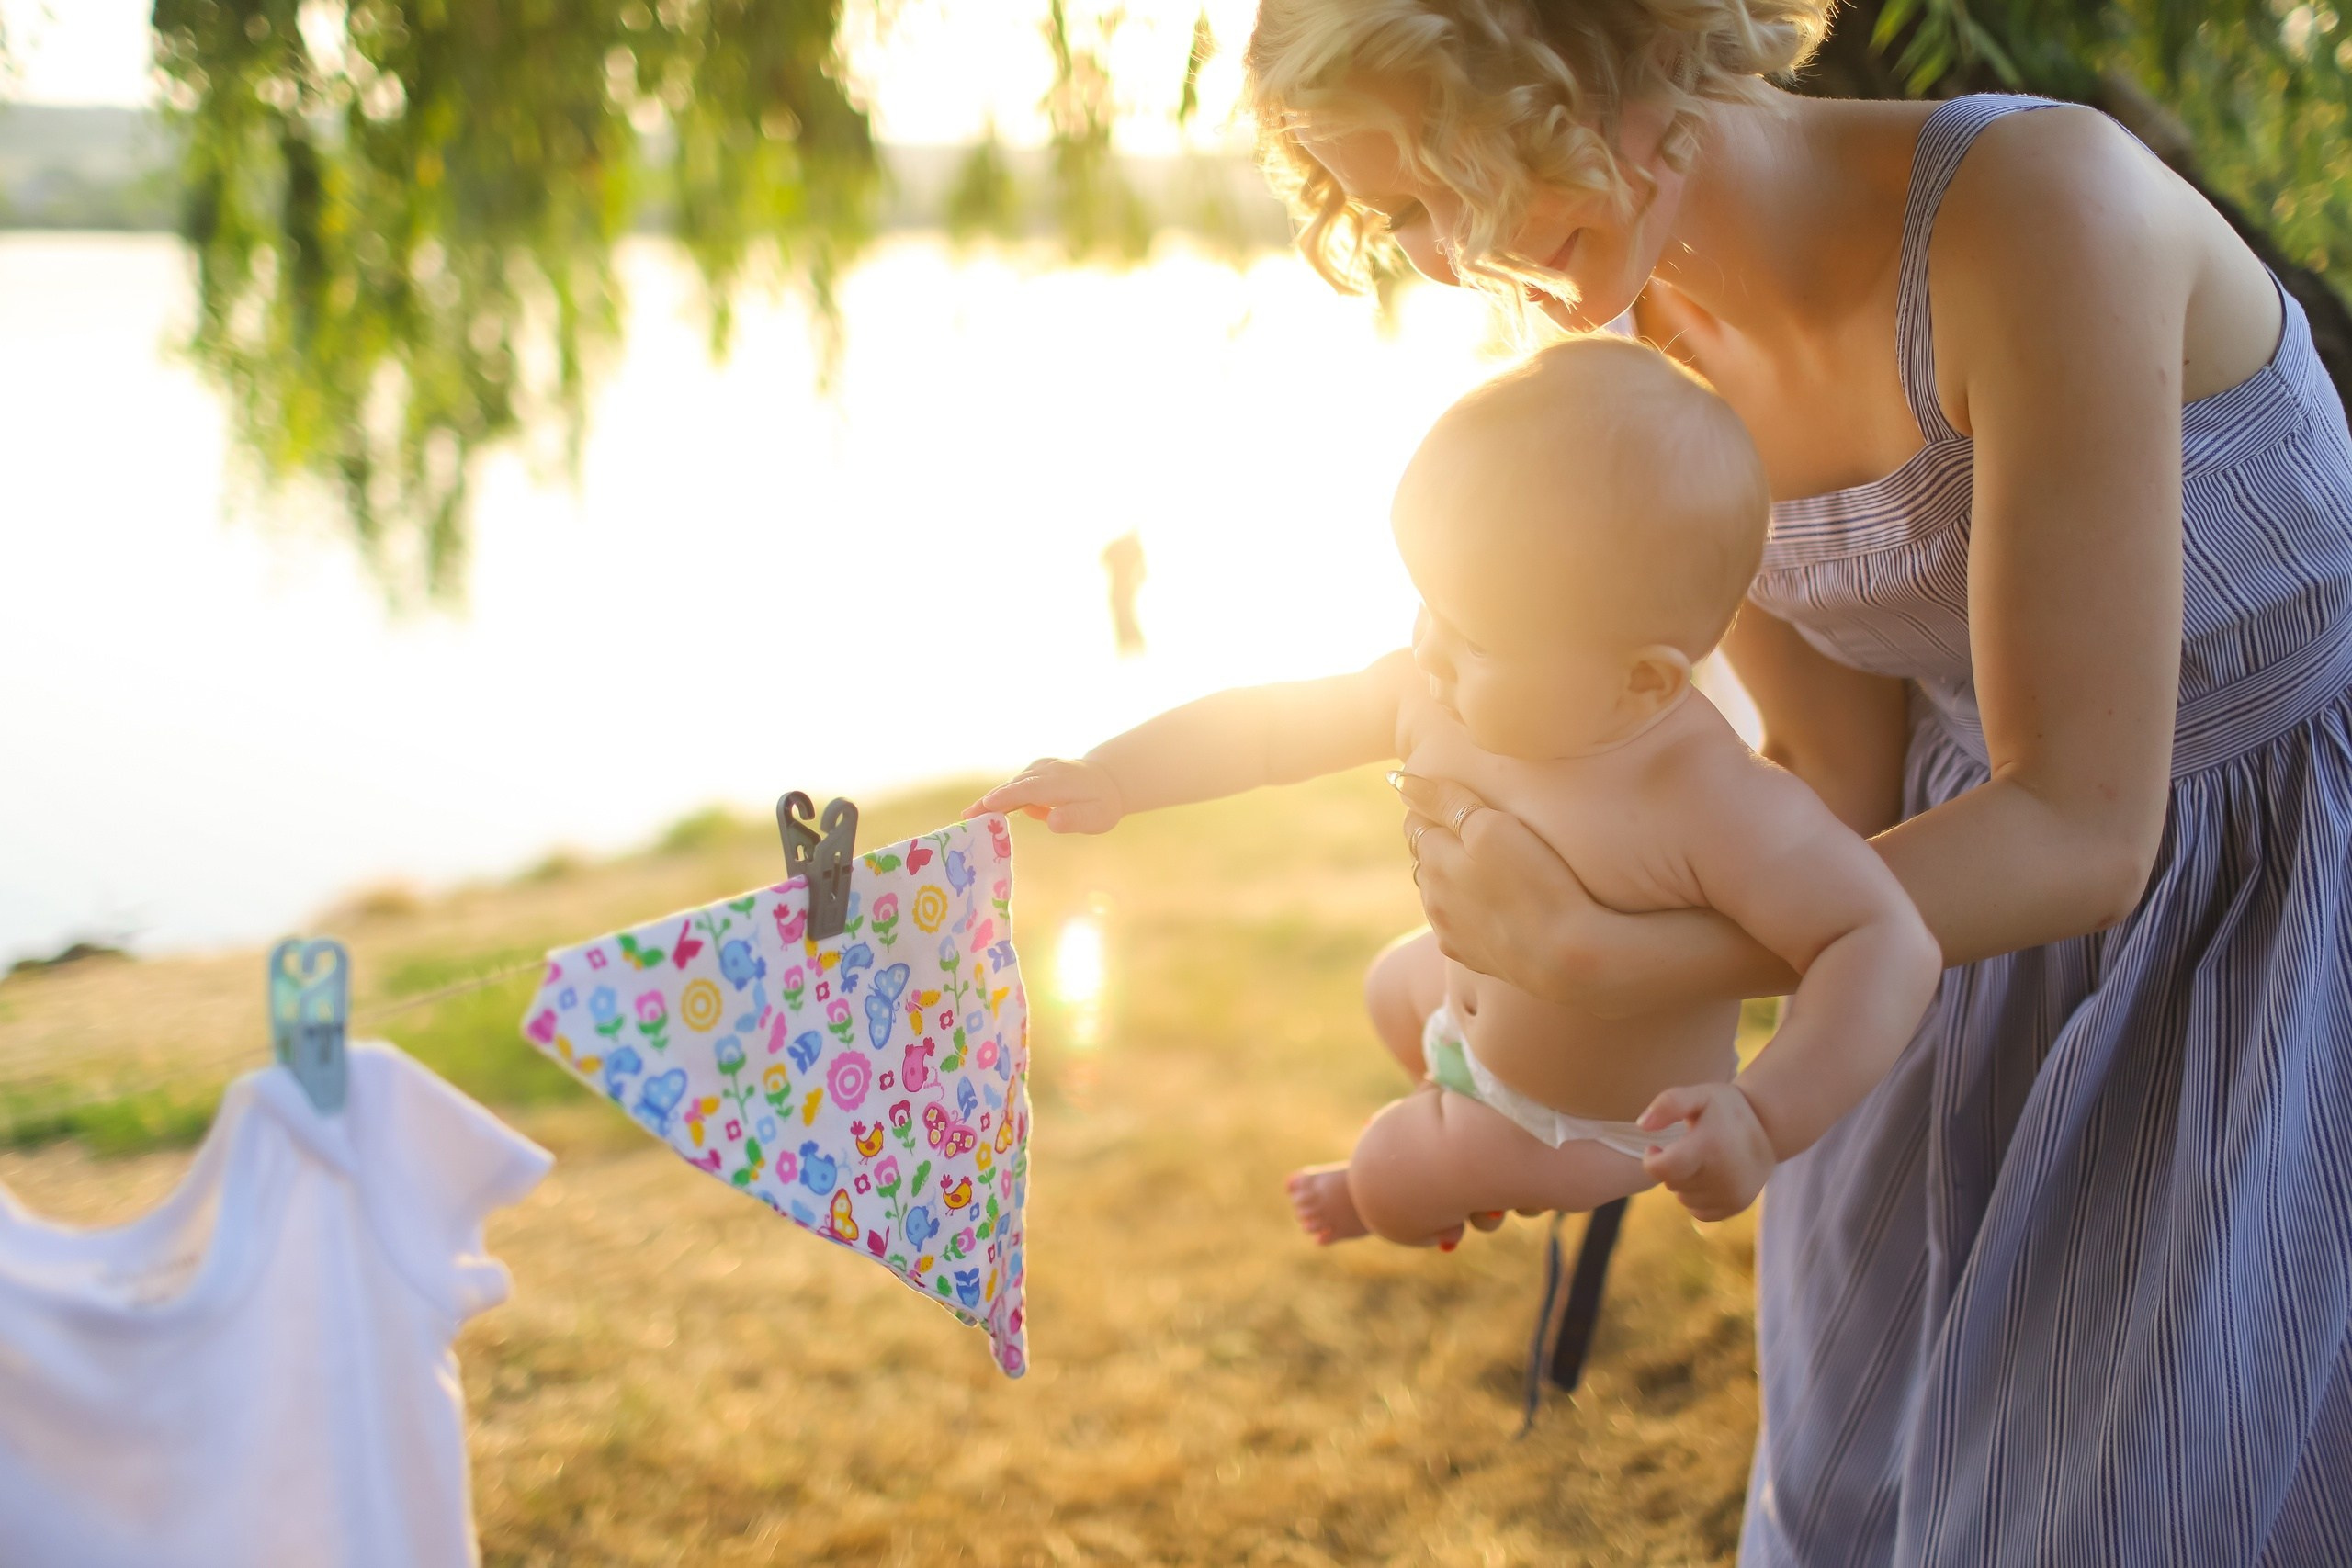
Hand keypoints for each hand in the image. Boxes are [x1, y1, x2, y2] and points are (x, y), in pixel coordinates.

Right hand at [969, 758, 1127, 833]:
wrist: (1107, 779)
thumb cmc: (1102, 804)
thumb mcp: (1097, 817)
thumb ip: (1075, 818)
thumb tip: (1052, 820)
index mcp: (1060, 782)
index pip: (1028, 790)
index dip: (1005, 798)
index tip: (984, 807)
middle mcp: (1046, 770)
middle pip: (1013, 786)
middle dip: (989, 801)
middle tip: (967, 817)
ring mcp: (1039, 768)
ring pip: (1012, 784)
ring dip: (993, 799)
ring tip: (972, 816)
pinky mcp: (1034, 771)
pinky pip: (1016, 785)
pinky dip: (1005, 797)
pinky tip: (1002, 812)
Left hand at [1394, 772, 1612, 1009]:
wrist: (1564, 954)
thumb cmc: (1534, 880)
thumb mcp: (1492, 826)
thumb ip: (1446, 801)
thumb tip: (1402, 781)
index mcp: (1433, 860)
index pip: (1416, 823)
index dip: (1436, 809)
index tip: (1460, 803)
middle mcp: (1431, 897)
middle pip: (1424, 859)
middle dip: (1441, 842)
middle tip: (1476, 832)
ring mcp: (1448, 931)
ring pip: (1437, 894)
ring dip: (1451, 879)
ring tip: (1486, 870)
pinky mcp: (1469, 956)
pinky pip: (1456, 926)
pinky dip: (1465, 912)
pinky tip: (1490, 908)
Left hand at [1635, 1082, 1775, 1222]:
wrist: (1769, 1126)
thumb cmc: (1726, 1108)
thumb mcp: (1699, 1095)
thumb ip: (1669, 1104)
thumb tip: (1642, 1125)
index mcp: (1709, 1146)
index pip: (1662, 1169)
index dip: (1651, 1159)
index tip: (1655, 1147)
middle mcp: (1723, 1175)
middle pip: (1672, 1183)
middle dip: (1671, 1167)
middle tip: (1687, 1148)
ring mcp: (1732, 1194)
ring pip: (1684, 1199)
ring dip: (1684, 1183)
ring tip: (1700, 1160)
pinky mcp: (1737, 1205)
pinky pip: (1699, 1212)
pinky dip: (1697, 1198)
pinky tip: (1708, 1176)